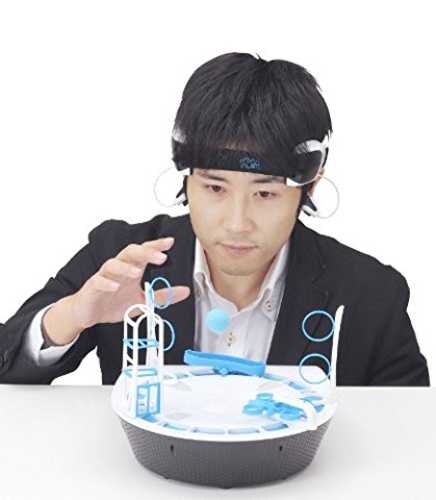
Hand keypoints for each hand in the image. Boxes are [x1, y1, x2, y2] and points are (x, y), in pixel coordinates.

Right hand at [69, 236, 189, 329]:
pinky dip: (106, 283)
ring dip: (126, 267)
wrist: (88, 313)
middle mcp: (118, 269)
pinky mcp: (92, 288)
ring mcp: (104, 277)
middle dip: (145, 252)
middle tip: (160, 257)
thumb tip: (184, 291)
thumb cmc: (112, 302)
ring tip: (137, 272)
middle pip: (130, 252)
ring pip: (113, 264)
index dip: (156, 246)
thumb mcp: (142, 301)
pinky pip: (98, 282)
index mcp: (131, 269)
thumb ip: (162, 296)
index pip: (144, 252)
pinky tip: (114, 286)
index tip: (170, 242)